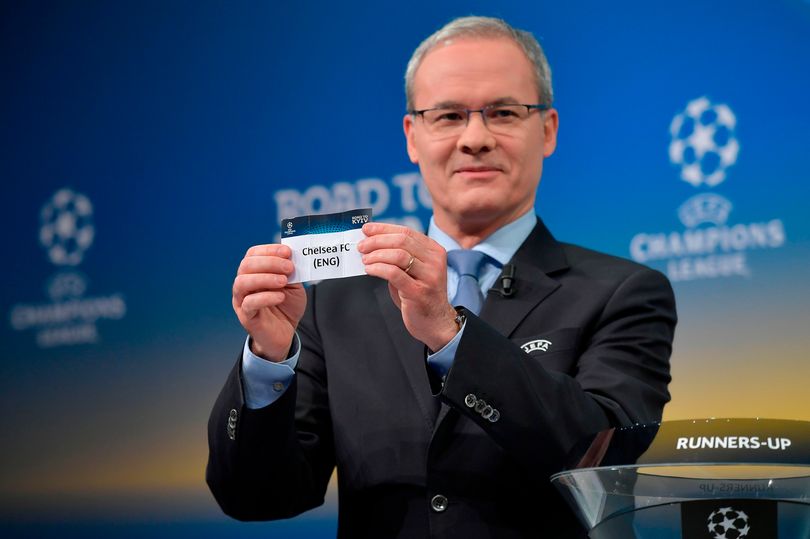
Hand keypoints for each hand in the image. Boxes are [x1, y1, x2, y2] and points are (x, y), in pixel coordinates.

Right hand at [232, 244, 305, 361]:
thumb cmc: (286, 307)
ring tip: (283, 281)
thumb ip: (291, 272)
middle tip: (289, 268)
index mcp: (254, 273)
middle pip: (246, 265)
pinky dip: (265, 297)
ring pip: (242, 282)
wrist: (285, 333)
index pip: (253, 254)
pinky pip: (249, 303)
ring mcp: (242, 300)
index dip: (269, 250)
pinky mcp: (246, 316)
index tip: (287, 252)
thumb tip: (292, 257)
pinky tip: (280, 297)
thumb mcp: (293, 285)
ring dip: (264, 278)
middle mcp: (244, 284)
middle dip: (269, 262)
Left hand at [359, 222, 458, 350]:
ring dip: (376, 255)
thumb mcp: (413, 271)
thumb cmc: (420, 296)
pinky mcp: (419, 292)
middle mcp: (434, 261)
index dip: (384, 229)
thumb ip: (398, 257)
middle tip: (361, 246)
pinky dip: (378, 268)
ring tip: (365, 259)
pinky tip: (369, 270)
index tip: (366, 230)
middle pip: (402, 241)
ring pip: (398, 255)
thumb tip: (372, 243)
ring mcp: (429, 276)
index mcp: (434, 251)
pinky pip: (394, 273)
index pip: (406, 232)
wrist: (436, 323)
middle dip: (377, 241)